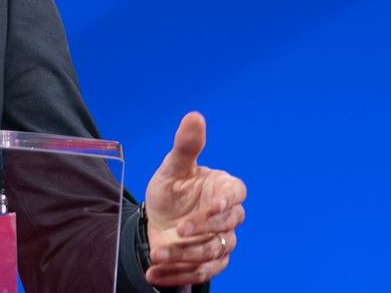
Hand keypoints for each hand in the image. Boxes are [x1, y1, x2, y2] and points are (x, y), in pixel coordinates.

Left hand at [142, 111, 245, 286]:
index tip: (211, 206)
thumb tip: (194, 115)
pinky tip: (154, 273)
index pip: (236, 195)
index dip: (226, 202)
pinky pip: (202, 272)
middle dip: (201, 231)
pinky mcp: (211, 262)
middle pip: (226, 227)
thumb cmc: (171, 190)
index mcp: (224, 189)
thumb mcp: (172, 168)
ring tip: (157, 255)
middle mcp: (228, 216)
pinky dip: (178, 275)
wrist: (157, 219)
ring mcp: (222, 241)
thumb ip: (186, 146)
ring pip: (213, 252)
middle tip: (177, 231)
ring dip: (185, 256)